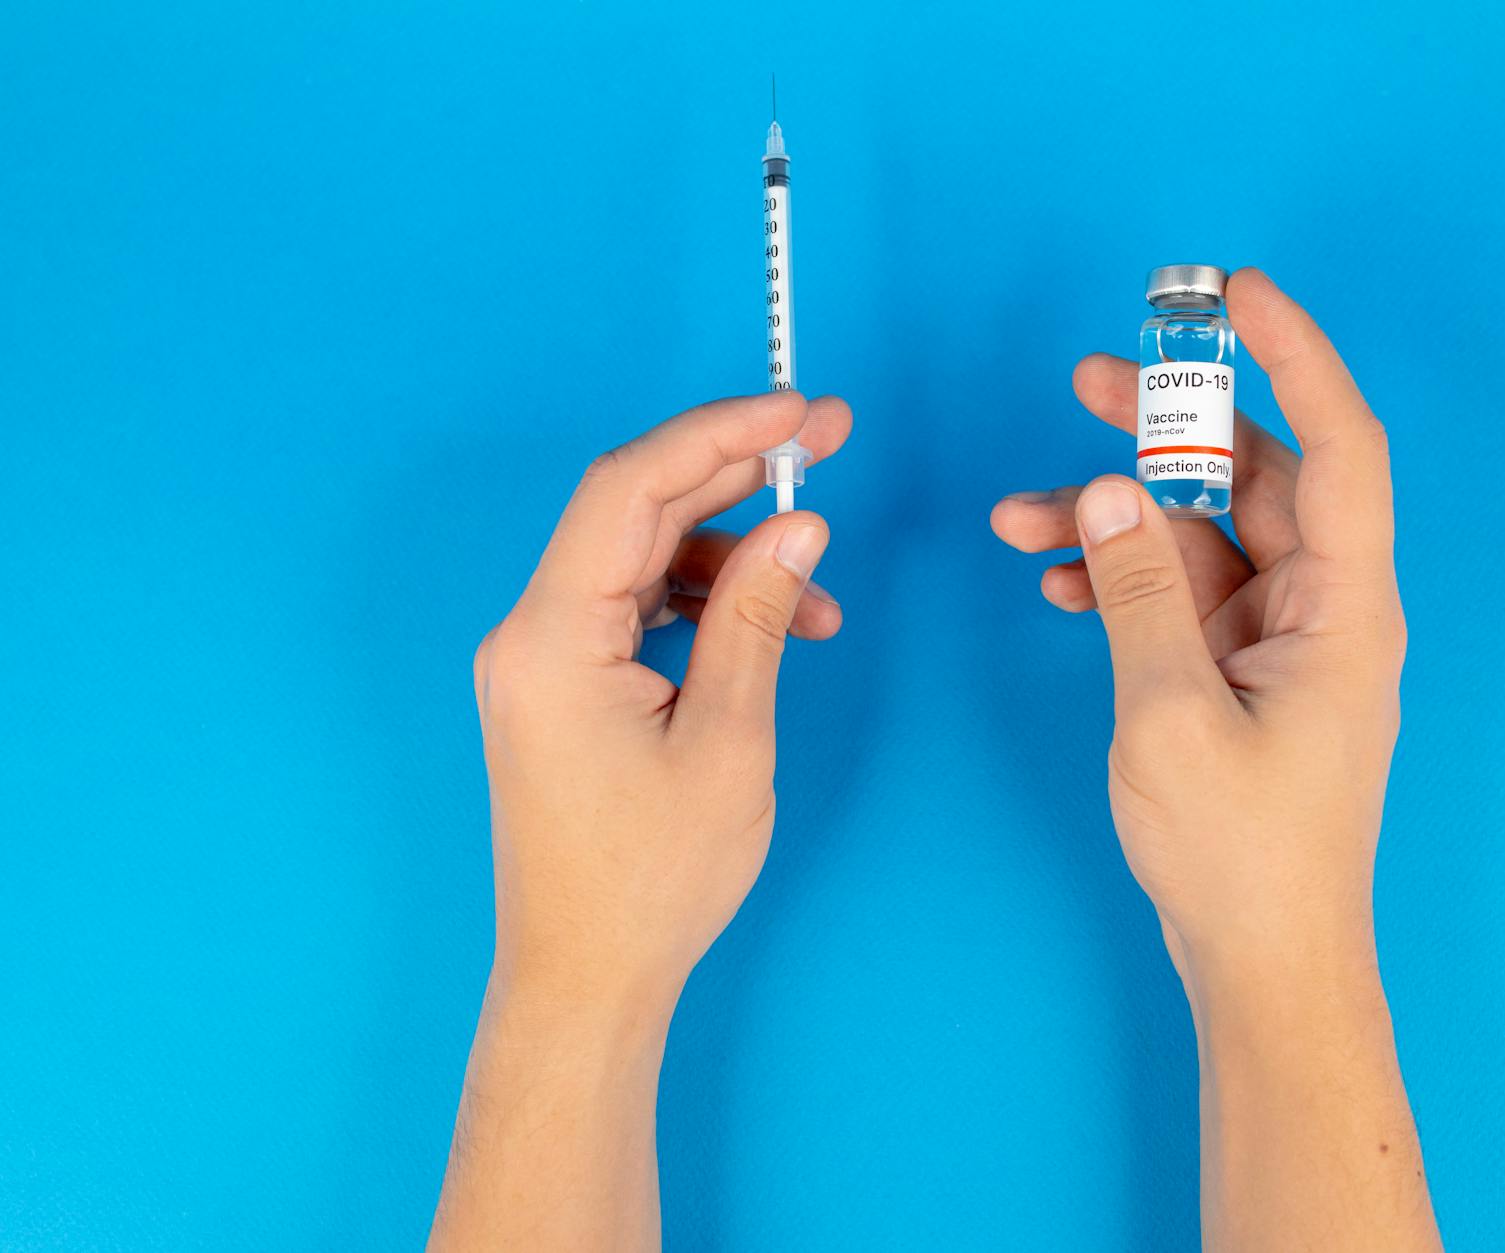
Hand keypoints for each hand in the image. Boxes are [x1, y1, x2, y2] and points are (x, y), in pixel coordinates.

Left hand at [476, 389, 851, 1007]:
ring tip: (818, 588)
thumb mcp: (728, 740)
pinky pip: (640, 605)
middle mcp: (532, 633)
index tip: (799, 411)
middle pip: (635, 508)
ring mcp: (545, 657)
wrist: (588, 975)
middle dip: (734, 467)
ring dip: (734, 550)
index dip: (718, 432)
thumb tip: (797, 526)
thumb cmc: (648, 880)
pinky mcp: (567, 683)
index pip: (630, 489)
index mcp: (551, 638)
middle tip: (825, 436)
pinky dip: (709, 601)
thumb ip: (759, 618)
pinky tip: (775, 625)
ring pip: (644, 554)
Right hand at [990, 268, 1403, 985]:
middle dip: (1169, 428)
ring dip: (1119, 514)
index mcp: (1345, 608)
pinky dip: (1122, 577)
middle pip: (1257, 475)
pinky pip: (1181, 591)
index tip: (1238, 296)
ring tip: (1026, 510)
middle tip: (1091, 381)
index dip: (1296, 357)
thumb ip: (1136, 593)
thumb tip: (1106, 495)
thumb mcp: (1169, 714)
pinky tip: (1058, 582)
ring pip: (1202, 533)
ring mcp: (1280, 638)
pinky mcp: (1240, 670)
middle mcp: (1323, 608)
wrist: (1263, 958)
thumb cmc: (1243, 857)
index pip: (1341, 445)